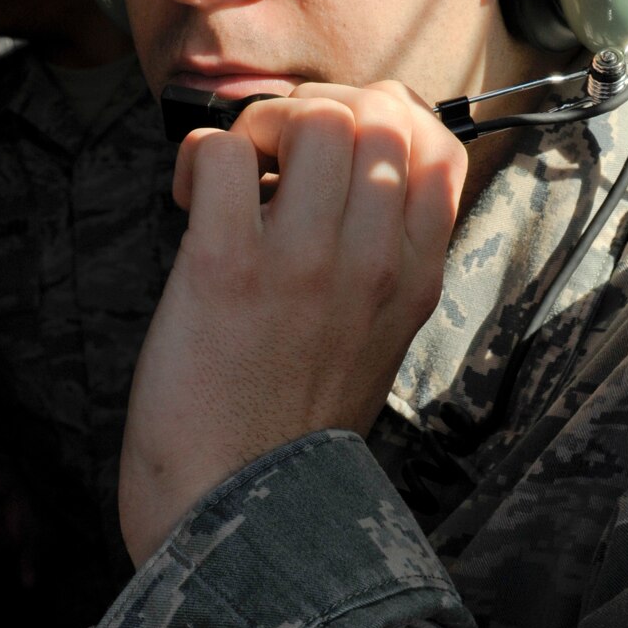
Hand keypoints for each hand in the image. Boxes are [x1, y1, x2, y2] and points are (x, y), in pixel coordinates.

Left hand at [119, 81, 466, 566]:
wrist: (238, 519)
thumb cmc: (288, 435)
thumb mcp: (373, 348)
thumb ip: (377, 270)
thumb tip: (339, 187)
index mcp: (413, 281)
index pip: (439, 147)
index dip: (382, 117)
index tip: (331, 149)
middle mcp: (371, 263)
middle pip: (378, 114)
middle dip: (316, 108)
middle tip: (271, 156)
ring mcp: (303, 263)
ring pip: (311, 118)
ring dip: (259, 125)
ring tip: (233, 176)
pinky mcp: (226, 268)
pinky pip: (220, 152)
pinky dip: (195, 158)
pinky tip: (188, 202)